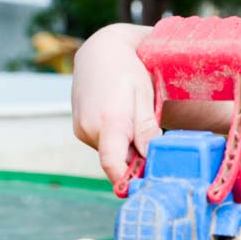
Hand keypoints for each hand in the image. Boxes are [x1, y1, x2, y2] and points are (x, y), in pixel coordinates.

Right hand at [71, 23, 159, 182]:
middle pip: (116, 161)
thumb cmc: (127, 69)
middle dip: (137, 163)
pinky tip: (127, 122)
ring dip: (127, 149)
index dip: (128, 181)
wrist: (99, 51)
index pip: (113, 164)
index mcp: (108, 121)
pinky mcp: (80, 128)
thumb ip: (146, 128)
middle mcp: (89, 129)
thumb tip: (151, 156)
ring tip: (141, 126)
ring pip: (110, 153)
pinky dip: (117, 141)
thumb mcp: (144, 95)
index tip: (146, 189)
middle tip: (160, 154)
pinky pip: (103, 144)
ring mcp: (82, 129)